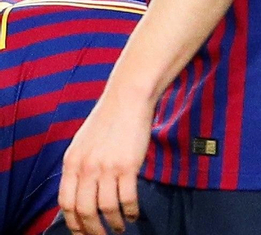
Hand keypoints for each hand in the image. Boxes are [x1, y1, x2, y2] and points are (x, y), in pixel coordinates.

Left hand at [57, 84, 153, 234]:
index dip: (73, 223)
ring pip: (106, 208)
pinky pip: (127, 198)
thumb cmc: (109, 119)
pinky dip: (130, 211)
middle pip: (84, 210)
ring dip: (114, 223)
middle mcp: (85, 168)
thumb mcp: (83, 143)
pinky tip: (134, 214)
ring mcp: (106, 167)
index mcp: (71, 163)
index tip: (82, 232)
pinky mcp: (127, 165)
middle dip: (92, 230)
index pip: (66, 203)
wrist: (128, 98)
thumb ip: (79, 166)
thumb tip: (81, 191)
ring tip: (120, 227)